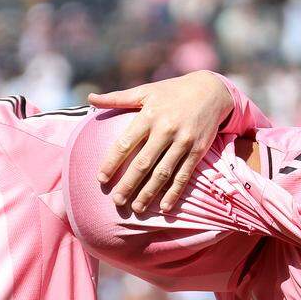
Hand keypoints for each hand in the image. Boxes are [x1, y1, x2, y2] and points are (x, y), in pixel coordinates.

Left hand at [88, 70, 233, 212]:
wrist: (211, 91)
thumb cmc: (172, 92)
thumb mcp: (145, 91)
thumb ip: (117, 98)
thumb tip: (89, 98)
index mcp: (149, 115)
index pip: (125, 143)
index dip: (112, 162)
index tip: (101, 179)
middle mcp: (166, 129)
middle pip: (143, 163)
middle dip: (128, 184)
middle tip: (117, 201)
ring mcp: (183, 141)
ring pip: (163, 173)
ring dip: (149, 193)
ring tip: (137, 209)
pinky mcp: (198, 151)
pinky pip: (184, 175)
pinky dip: (174, 193)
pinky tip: (164, 207)